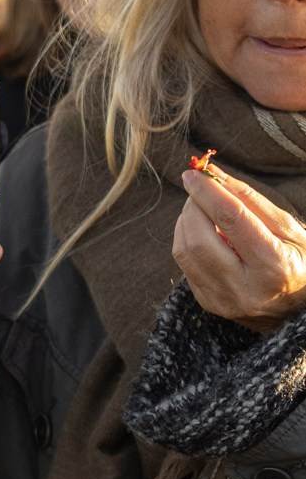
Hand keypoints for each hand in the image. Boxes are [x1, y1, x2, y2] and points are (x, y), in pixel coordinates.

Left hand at [176, 161, 305, 322]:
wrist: (299, 306)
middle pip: (199, 238)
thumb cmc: (299, 260)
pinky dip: (188, 241)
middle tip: (200, 191)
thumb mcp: (287, 227)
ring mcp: (224, 300)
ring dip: (186, 222)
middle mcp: (245, 288)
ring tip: (202, 210)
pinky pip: (185, 265)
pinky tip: (204, 234)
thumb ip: (250, 200)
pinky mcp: (208, 303)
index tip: (194, 172)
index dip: (208, 191)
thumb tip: (213, 173)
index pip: (230, 219)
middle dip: (193, 206)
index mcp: (273, 266)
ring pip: (184, 251)